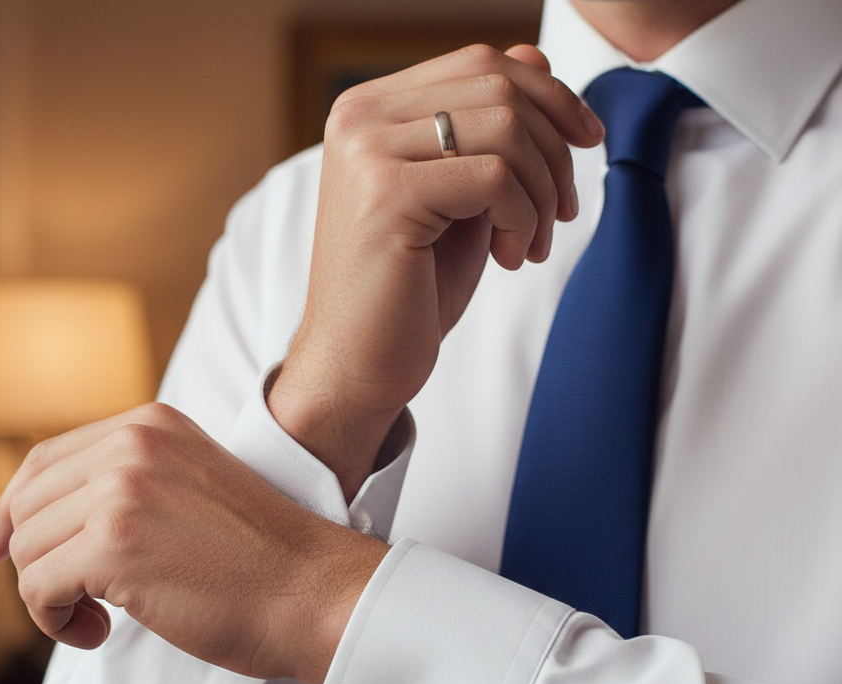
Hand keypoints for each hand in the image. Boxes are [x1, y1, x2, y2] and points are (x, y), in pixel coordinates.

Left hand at [0, 403, 388, 683]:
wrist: (314, 591)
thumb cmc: (262, 558)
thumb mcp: (193, 486)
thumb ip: (132, 483)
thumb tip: (53, 519)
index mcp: (149, 426)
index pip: (44, 460)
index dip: (11, 509)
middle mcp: (130, 446)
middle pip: (26, 506)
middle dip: (33, 561)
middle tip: (73, 601)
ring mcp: (121, 492)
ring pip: (26, 549)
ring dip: (47, 596)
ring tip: (94, 619)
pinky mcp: (114, 545)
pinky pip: (37, 587)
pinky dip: (54, 620)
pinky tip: (99, 632)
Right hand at [268, 44, 604, 499]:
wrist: (355, 365)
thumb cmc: (407, 290)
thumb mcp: (460, 197)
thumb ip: (487, 132)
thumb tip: (538, 62)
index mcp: (370, 110)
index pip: (480, 63)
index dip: (549, 95)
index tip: (583, 141)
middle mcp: (360, 119)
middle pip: (499, 87)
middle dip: (553, 150)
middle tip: (561, 212)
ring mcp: (368, 153)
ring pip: (505, 128)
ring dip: (541, 190)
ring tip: (531, 243)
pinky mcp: (386, 196)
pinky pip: (495, 178)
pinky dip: (522, 219)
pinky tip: (510, 258)